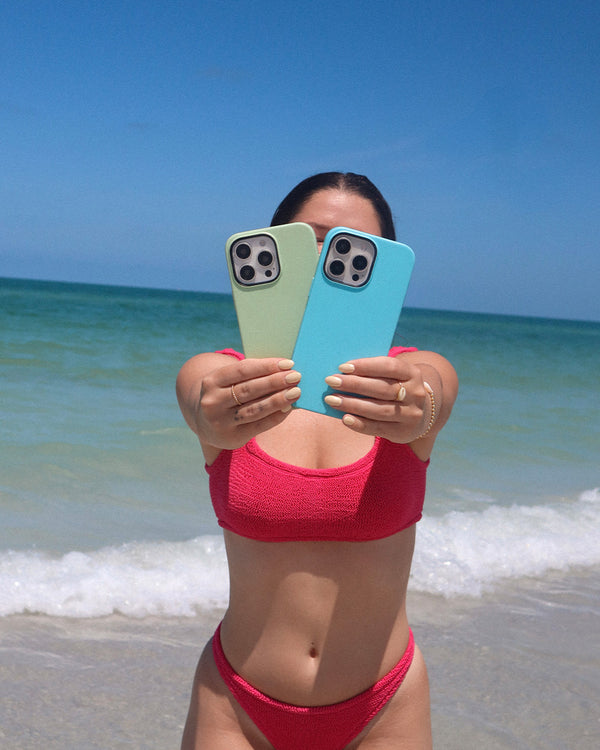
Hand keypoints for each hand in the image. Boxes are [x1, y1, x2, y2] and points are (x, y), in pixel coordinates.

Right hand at [177, 355, 301, 450]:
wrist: (206, 423)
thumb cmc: (227, 395)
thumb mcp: (229, 382)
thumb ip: (251, 376)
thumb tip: (284, 371)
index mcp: (211, 381)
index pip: (242, 370)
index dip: (266, 366)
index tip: (288, 363)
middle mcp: (212, 402)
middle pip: (249, 389)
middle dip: (275, 382)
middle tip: (296, 376)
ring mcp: (221, 422)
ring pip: (255, 409)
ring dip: (278, 399)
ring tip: (296, 392)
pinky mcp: (232, 437)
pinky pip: (259, 426)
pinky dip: (276, 416)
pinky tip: (288, 408)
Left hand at [322, 356, 432, 442]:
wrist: (421, 414)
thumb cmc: (396, 389)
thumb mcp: (394, 377)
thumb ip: (374, 373)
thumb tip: (342, 373)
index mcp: (412, 373)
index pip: (389, 366)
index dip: (366, 366)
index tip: (342, 367)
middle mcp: (415, 394)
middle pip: (381, 388)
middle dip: (354, 384)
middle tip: (331, 381)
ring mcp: (411, 414)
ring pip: (379, 409)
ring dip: (352, 404)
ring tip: (332, 400)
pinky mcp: (403, 432)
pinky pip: (378, 428)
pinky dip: (360, 423)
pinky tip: (345, 418)